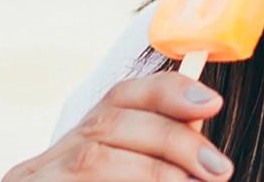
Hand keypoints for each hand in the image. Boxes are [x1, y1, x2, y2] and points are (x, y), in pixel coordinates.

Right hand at [3, 74, 233, 181]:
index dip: (165, 92)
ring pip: (93, 158)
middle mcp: (45, 165)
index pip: (119, 97)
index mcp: (75, 151)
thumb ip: (161, 170)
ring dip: (154, 170)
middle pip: (109, 124)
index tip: (212, 103)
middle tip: (219, 169)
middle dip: (173, 141)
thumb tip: (209, 158)